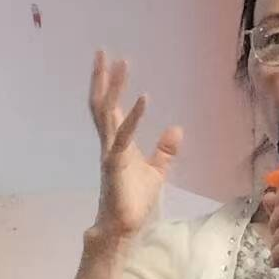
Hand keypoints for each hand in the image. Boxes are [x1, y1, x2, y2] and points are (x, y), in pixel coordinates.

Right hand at [88, 50, 181, 239]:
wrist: (122, 227)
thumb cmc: (134, 200)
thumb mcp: (156, 172)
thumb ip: (164, 151)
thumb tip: (177, 129)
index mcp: (116, 143)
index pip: (109, 108)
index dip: (107, 84)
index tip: (109, 60)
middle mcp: (109, 143)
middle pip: (101, 104)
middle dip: (102, 77)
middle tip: (103, 51)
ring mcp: (110, 152)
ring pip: (107, 113)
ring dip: (114, 88)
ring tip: (121, 64)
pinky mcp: (116, 165)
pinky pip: (124, 136)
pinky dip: (134, 117)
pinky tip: (144, 99)